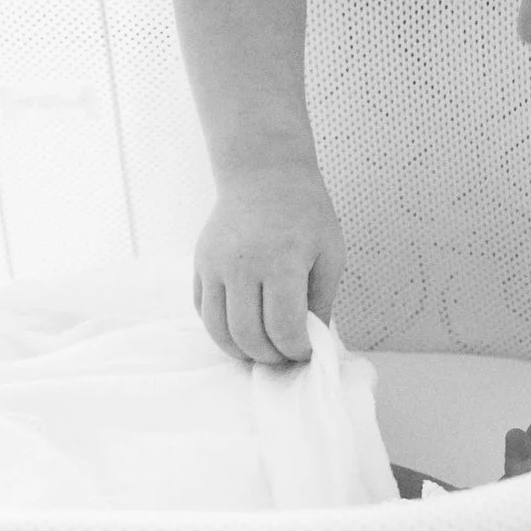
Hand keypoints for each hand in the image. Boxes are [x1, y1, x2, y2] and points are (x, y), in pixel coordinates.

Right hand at [193, 163, 344, 365]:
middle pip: (248, 335)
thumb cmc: (305, 213)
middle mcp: (243, 265)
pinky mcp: (200, 263)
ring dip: (240, 350)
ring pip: (218, 329)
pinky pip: (203, 310)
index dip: (296, 350)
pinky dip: (220, 328)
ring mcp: (216, 265)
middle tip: (284, 355)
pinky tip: (240, 328)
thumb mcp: (329, 254)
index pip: (283, 328)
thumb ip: (321, 301)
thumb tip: (310, 339)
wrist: (265, 173)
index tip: (306, 350)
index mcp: (282, 262)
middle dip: (269, 356)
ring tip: (259, 350)